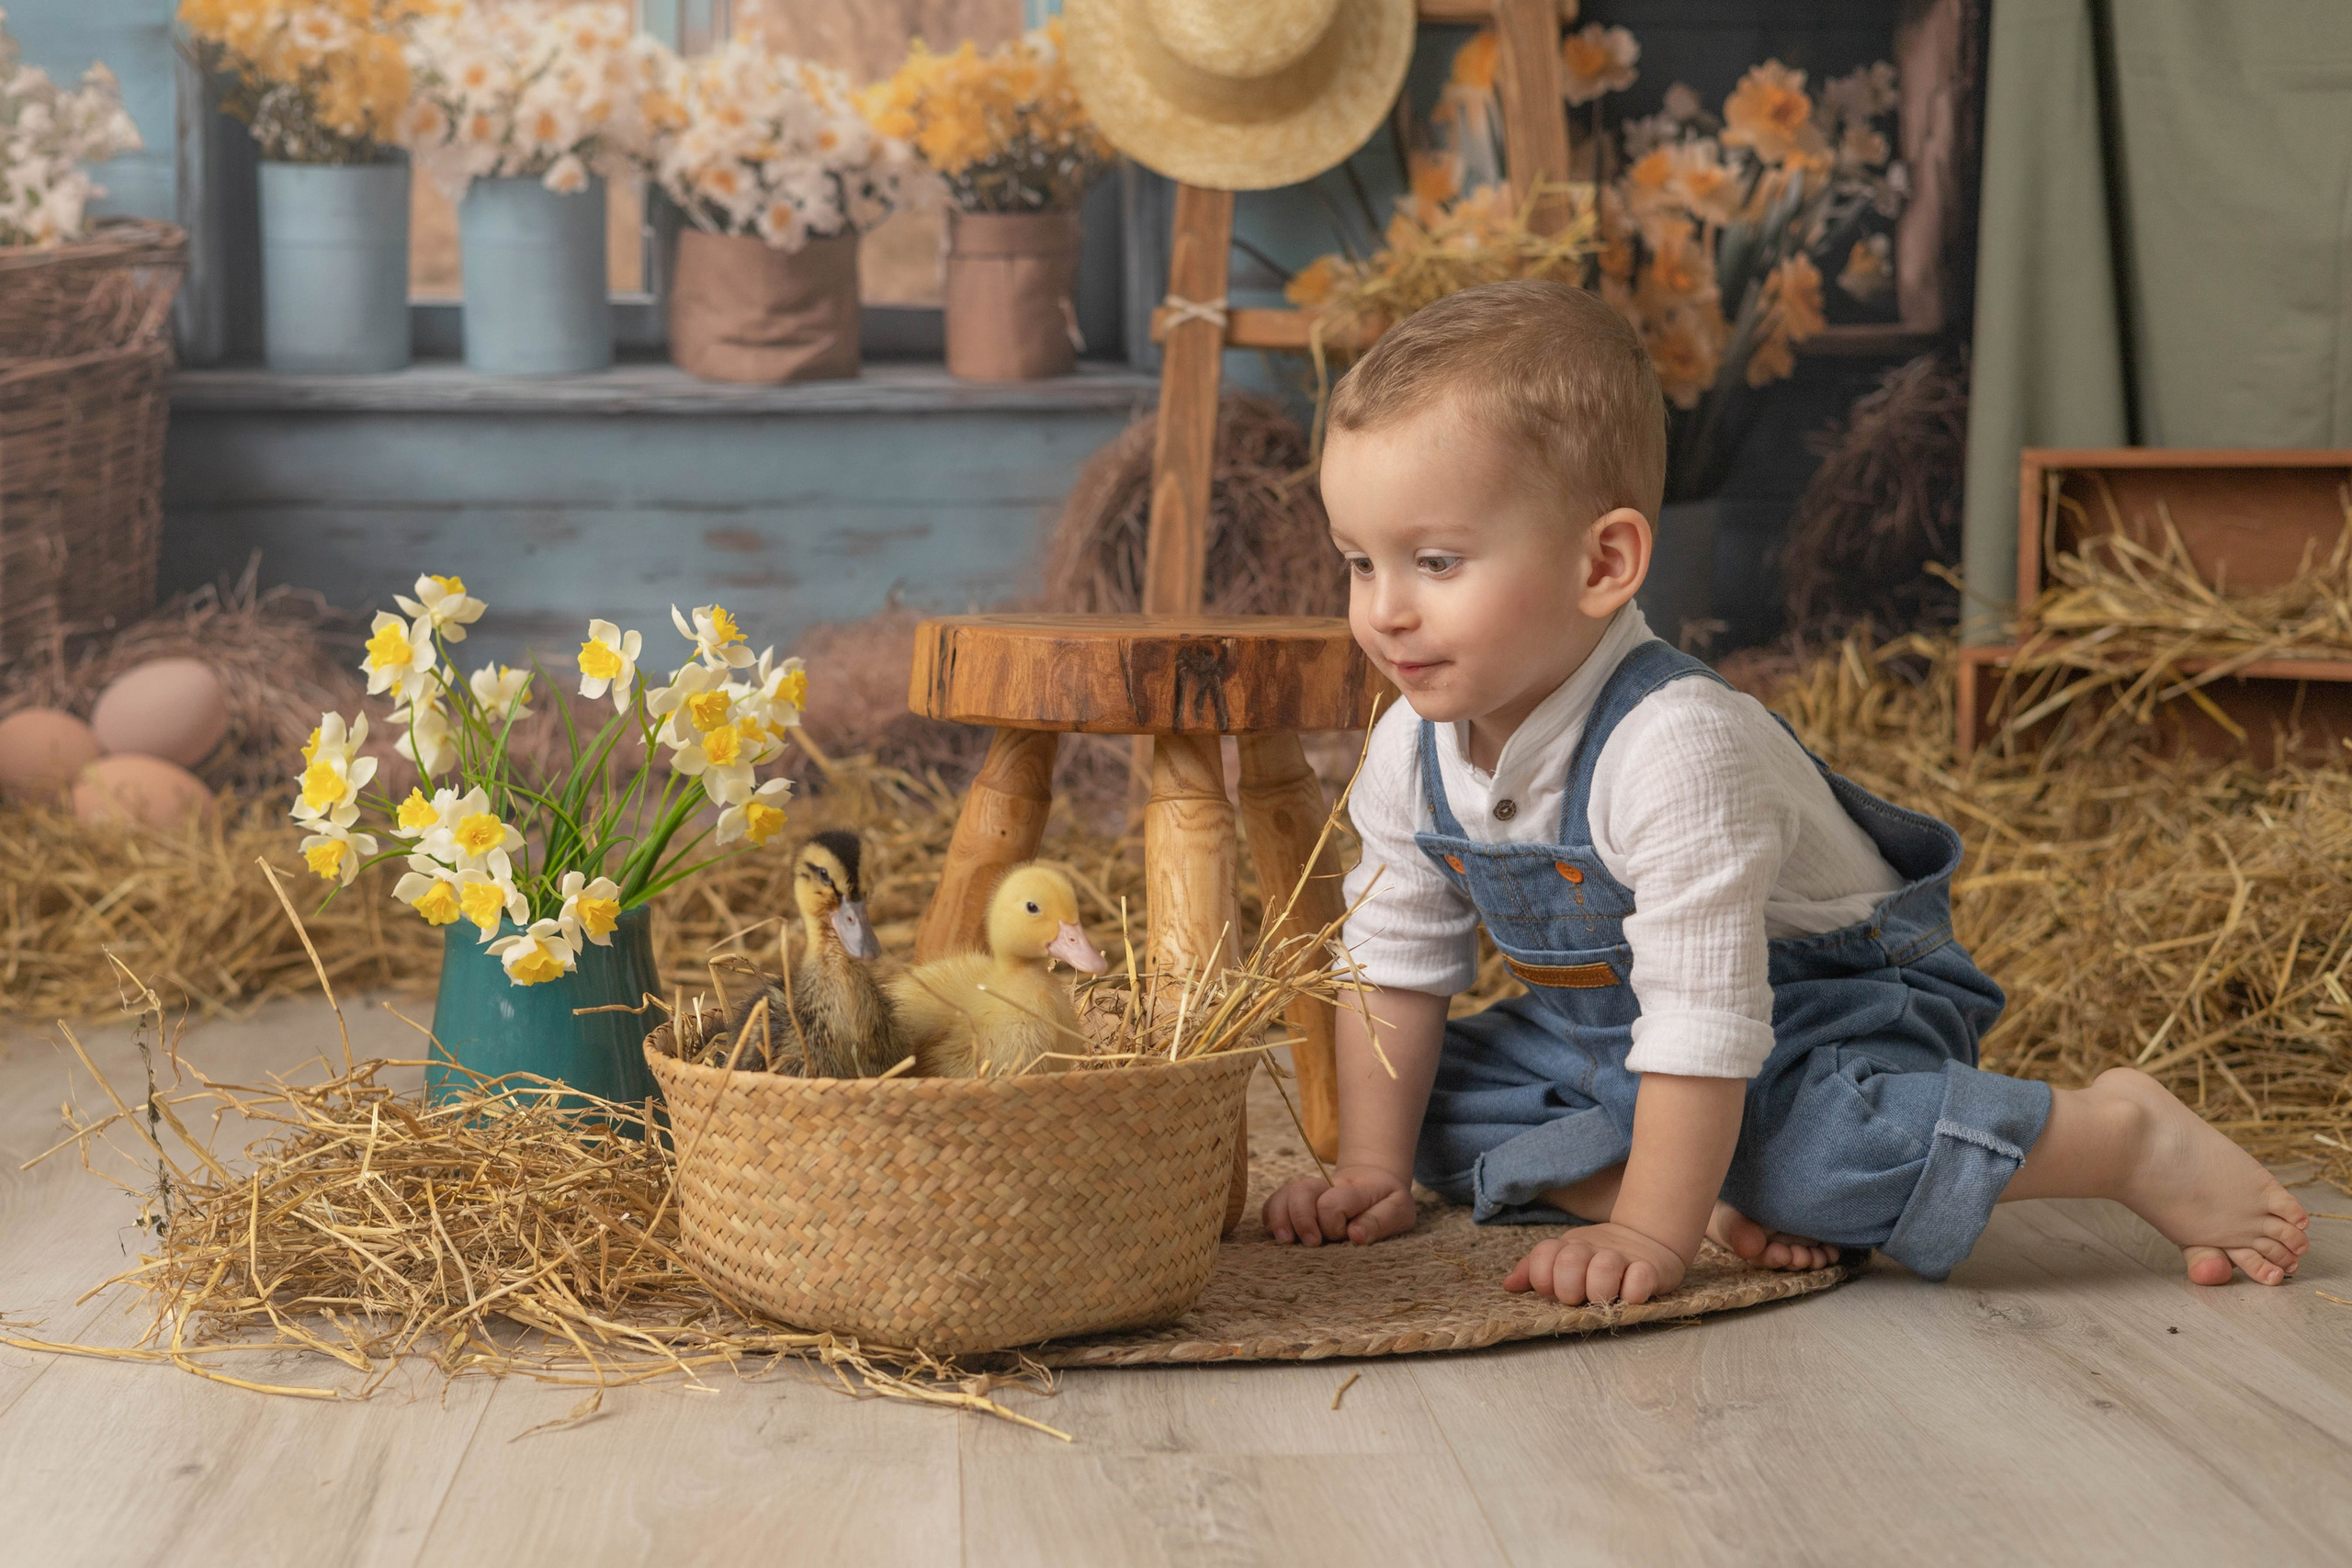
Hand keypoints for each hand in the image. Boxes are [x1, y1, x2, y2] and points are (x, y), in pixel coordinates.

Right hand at [1263, 1165, 1417, 1245]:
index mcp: (1355, 1189)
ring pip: (1284, 1194)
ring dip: (1280, 1218)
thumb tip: (1354, 1236)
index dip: (1334, 1224)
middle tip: (1313, 1243)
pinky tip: (1274, 1234)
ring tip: (1285, 1242)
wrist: (1375, 1182)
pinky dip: (1270, 1216)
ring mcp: (1311, 1192)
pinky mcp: (1297, 1200)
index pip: (1333, 1202)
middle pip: (1301, 1190)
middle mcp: (1327, 1186)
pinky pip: (1275, 1201)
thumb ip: (1380, 1221)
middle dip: (1302, 1219)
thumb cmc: (1388, 1202)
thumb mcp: (1399, 1211)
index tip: (1347, 1237)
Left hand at [1506, 1220, 1686, 1304]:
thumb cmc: (1596, 1258)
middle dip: (1569, 1288)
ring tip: (1605, 1297)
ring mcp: (1623, 1257)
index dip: (1542, 1278)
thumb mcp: (1563, 1259)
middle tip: (1580, 1297)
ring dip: (1600, 1290)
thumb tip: (1508, 1285)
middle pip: (1569, 1263)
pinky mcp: (1651, 1268)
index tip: (1553, 1291)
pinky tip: (1631, 1294)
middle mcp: (1592, 1249)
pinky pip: (1640, 1279)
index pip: (1542, 1257)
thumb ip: (1534, 1271)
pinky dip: (1634, 1291)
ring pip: (1604, 1268)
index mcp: (1567, 1247)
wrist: (1647, 1241)